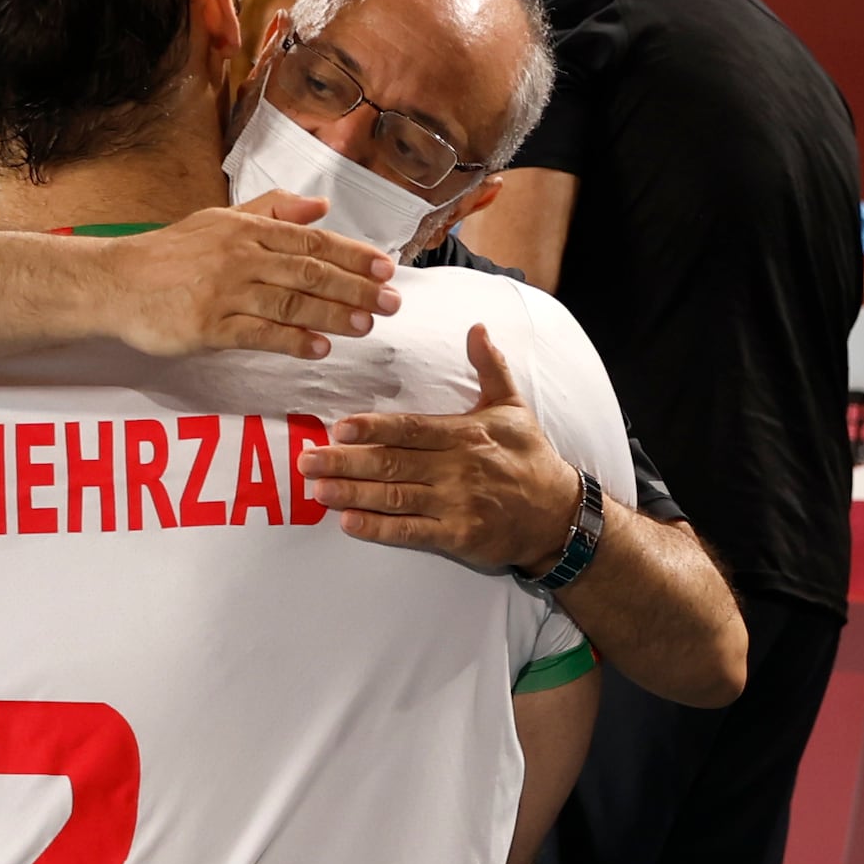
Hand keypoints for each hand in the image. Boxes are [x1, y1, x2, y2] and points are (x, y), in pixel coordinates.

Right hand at [98, 195, 400, 357]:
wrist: (116, 282)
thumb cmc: (169, 254)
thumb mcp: (219, 220)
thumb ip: (271, 211)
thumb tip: (320, 205)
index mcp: (247, 230)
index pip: (311, 241)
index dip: (353, 255)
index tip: (385, 268)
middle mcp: (240, 257)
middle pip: (309, 271)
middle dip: (355, 288)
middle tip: (391, 302)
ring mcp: (224, 292)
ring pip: (291, 302)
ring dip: (333, 315)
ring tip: (366, 326)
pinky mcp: (208, 326)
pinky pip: (259, 334)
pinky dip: (292, 341)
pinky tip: (319, 348)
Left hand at [308, 329, 580, 573]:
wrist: (557, 515)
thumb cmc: (530, 458)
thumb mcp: (513, 407)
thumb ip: (490, 368)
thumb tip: (477, 328)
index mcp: (465, 435)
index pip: (411, 429)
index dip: (374, 429)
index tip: (339, 428)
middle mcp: (458, 469)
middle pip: (393, 463)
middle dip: (346, 462)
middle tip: (307, 460)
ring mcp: (457, 505)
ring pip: (396, 497)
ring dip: (353, 494)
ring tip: (318, 489)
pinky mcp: (458, 536)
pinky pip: (412, 532)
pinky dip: (379, 529)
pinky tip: (349, 523)